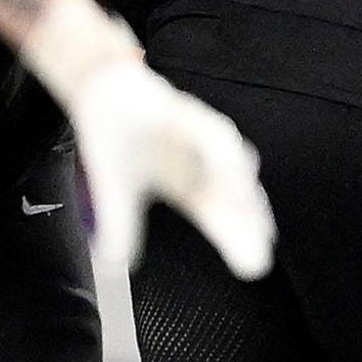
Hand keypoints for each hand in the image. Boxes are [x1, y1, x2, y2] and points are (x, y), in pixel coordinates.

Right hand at [71, 58, 274, 278]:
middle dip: (249, 229)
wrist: (103, 93)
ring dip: (243, 196)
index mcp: (192, 187)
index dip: (238, 243)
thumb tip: (116, 263)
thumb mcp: (115, 191)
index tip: (253, 269)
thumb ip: (120, 224)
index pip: (221, 219)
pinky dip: (223, 156)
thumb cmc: (119, 141)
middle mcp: (205, 166)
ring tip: (253, 225)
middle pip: (236, 200)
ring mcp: (204, 140)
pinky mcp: (192, 115)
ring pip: (234, 168)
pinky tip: (231, 171)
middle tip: (258, 259)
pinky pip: (214, 136)